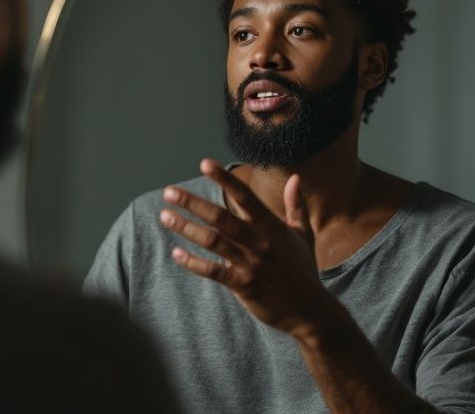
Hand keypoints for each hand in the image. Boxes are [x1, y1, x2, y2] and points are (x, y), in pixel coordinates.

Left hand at [160, 159, 330, 336]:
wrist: (309, 310)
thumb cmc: (303, 270)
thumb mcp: (304, 235)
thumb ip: (296, 206)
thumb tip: (296, 178)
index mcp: (272, 226)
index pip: (245, 196)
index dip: (224, 180)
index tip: (205, 164)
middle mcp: (260, 242)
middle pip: (221, 217)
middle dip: (192, 203)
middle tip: (169, 192)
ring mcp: (251, 264)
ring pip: (213, 241)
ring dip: (186, 228)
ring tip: (165, 217)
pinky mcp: (244, 285)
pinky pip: (214, 271)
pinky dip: (194, 263)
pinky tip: (176, 253)